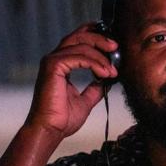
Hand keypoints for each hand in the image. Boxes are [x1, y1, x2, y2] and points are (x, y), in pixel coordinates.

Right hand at [24, 22, 118, 142]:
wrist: (50, 130)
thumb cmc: (62, 119)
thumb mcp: (86, 100)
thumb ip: (95, 88)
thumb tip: (108, 80)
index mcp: (60, 64)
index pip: (77, 40)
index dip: (94, 34)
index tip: (112, 42)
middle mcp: (54, 59)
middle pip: (79, 36)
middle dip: (99, 38)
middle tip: (115, 46)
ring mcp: (52, 61)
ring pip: (80, 44)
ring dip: (100, 55)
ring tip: (113, 69)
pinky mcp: (53, 67)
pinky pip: (78, 57)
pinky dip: (94, 63)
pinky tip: (105, 73)